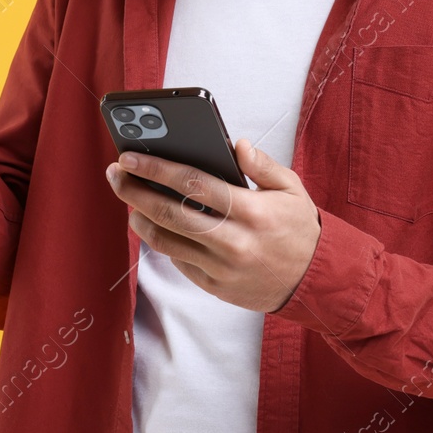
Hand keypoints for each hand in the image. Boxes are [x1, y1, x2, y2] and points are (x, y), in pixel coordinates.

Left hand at [106, 139, 321, 312]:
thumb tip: (237, 144)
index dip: (156, 168)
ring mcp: (222, 268)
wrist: (316, 282)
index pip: (194, 184)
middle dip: (135, 191)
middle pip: (170, 213)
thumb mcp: (292, 189)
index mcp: (252, 211)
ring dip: (141, 218)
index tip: (130, 156)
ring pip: (167, 241)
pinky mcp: (215, 287)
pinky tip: (152, 224)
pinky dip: (161, 241)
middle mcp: (234, 241)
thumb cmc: (300, 229)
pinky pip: (179, 262)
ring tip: (129, 200)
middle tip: (115, 174)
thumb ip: (262, 165)